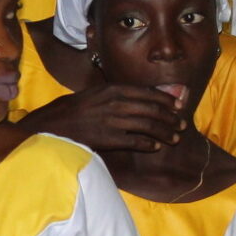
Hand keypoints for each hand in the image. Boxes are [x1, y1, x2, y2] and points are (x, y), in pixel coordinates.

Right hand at [19, 82, 186, 154]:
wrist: (53, 125)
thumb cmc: (75, 108)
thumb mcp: (97, 93)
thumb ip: (119, 94)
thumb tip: (143, 96)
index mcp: (113, 89)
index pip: (148, 92)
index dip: (167, 99)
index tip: (179, 105)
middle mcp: (116, 103)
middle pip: (152, 109)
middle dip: (171, 117)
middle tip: (182, 124)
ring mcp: (113, 121)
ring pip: (148, 126)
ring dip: (165, 132)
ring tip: (175, 138)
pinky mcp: (109, 138)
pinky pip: (136, 141)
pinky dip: (149, 144)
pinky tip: (155, 147)